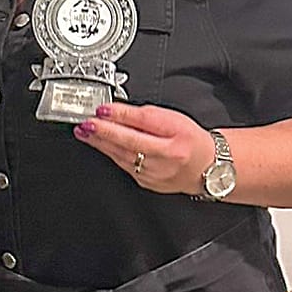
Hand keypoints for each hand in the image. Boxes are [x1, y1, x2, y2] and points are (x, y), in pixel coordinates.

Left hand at [73, 102, 216, 195]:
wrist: (207, 167)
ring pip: (122, 156)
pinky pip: (124, 165)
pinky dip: (111, 154)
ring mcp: (155, 173)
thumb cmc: (191, 141)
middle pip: (130, 143)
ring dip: (100, 143)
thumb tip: (118, 111)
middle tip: (86, 123)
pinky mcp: (146, 182)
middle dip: (104, 132)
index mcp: (176, 138)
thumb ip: (145, 116)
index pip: (144, 124)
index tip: (102, 110)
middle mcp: (166, 158)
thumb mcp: (173, 119)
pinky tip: (100, 145)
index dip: (121, 116)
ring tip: (85, 132)